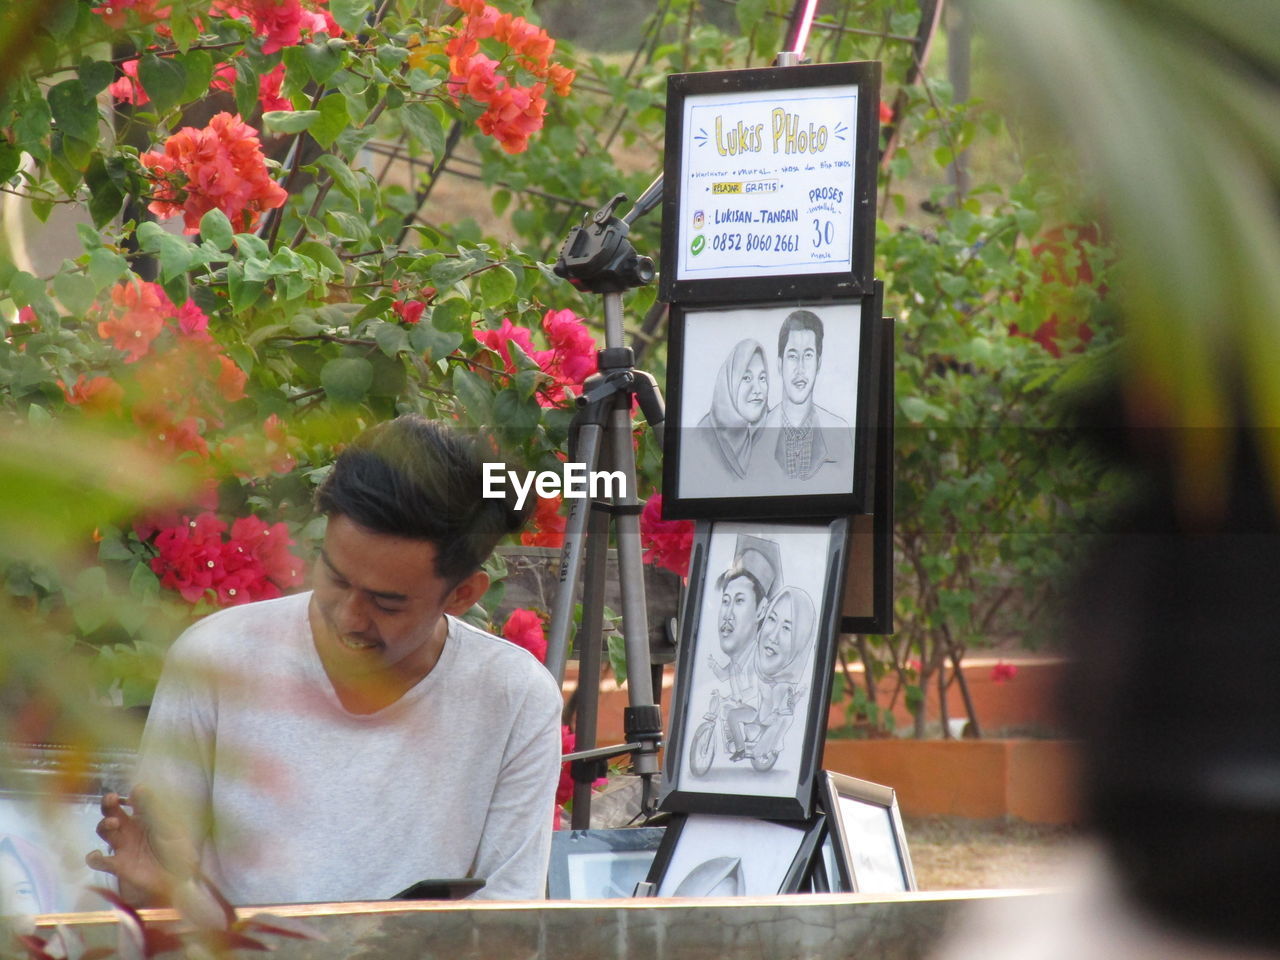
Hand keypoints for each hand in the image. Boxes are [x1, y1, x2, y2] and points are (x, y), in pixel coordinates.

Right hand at [85, 787, 189, 907]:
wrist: (178, 878)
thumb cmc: (177, 850)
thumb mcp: (170, 825)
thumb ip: (155, 808)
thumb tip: (138, 787)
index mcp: (145, 817)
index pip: (132, 800)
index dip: (130, 795)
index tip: (135, 793)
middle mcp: (131, 829)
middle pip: (112, 811)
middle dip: (108, 803)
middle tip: (112, 799)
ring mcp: (123, 846)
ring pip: (104, 830)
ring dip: (104, 824)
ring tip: (114, 823)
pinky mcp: (118, 865)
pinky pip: (99, 861)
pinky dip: (94, 858)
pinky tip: (97, 855)